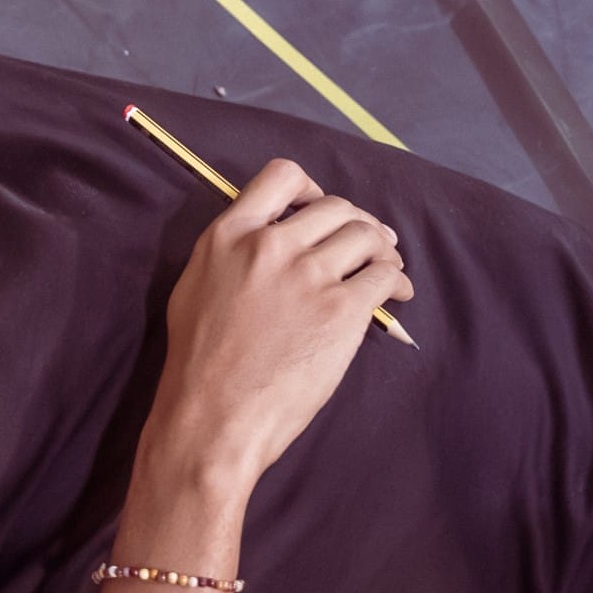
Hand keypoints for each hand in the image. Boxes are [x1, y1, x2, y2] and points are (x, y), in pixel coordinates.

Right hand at [149, 159, 413, 485]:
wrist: (215, 416)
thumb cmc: (199, 362)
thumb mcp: (195, 287)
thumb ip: (230, 252)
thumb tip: (266, 236)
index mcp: (229, 236)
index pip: (281, 175)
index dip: (311, 187)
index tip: (319, 211)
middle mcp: (271, 245)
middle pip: (335, 206)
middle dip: (357, 222)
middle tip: (369, 242)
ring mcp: (309, 275)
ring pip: (366, 236)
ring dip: (383, 249)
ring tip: (388, 268)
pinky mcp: (342, 310)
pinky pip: (385, 276)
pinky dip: (397, 283)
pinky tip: (397, 296)